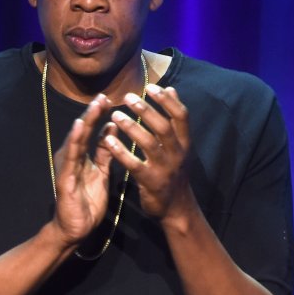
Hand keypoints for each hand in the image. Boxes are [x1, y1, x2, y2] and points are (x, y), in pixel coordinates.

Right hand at [50, 94, 117, 245]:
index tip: (110, 98)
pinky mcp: (65, 176)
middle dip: (93, 113)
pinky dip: (76, 139)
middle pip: (84, 131)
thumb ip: (105, 154)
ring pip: (77, 139)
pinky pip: (72, 156)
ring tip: (94, 105)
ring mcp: (67, 166)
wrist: (75, 228)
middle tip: (103, 95)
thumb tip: (111, 129)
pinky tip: (81, 126)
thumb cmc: (87, 203)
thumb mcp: (102, 174)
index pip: (92, 132)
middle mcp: (72, 158)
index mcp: (83, 157)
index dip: (100, 115)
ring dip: (86, 121)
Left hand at [101, 85, 191, 220]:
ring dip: (132, 127)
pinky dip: (121, 151)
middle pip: (164, 127)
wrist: (177, 208)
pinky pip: (135, 164)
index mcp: (185, 143)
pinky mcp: (151, 182)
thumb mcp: (179, 146)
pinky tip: (108, 140)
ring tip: (115, 115)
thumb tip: (171, 89)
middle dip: (146, 110)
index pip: (181, 116)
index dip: (168, 100)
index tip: (151, 87)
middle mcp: (178, 154)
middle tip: (127, 97)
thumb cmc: (173, 171)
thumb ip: (174, 120)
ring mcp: (165, 168)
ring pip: (150, 143)